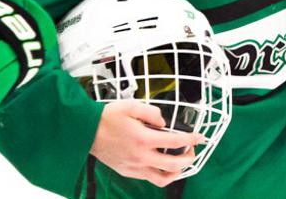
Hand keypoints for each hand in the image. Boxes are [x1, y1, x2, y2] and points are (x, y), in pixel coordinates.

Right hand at [89, 100, 203, 187]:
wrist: (86, 132)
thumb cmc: (106, 118)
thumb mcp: (131, 106)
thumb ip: (152, 112)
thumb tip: (163, 121)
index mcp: (143, 138)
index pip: (175, 141)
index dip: (191, 139)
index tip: (198, 137)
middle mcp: (141, 156)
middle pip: (174, 164)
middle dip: (189, 158)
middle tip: (192, 150)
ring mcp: (135, 167)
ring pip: (163, 178)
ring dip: (177, 171)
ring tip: (180, 162)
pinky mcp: (128, 172)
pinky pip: (150, 179)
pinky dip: (161, 174)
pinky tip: (163, 165)